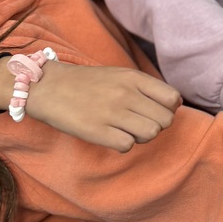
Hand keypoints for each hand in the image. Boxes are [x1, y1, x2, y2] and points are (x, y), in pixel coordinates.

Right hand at [27, 63, 181, 151]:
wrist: (48, 87)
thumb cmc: (88, 83)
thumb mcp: (120, 75)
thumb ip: (146, 87)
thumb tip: (174, 105)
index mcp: (134, 78)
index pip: (173, 98)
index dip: (168, 110)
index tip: (154, 111)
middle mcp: (126, 94)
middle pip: (165, 120)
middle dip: (156, 126)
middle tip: (138, 123)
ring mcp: (112, 112)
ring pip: (150, 134)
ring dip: (141, 137)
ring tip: (126, 130)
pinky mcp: (97, 131)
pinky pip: (128, 146)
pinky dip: (123, 145)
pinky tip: (112, 136)